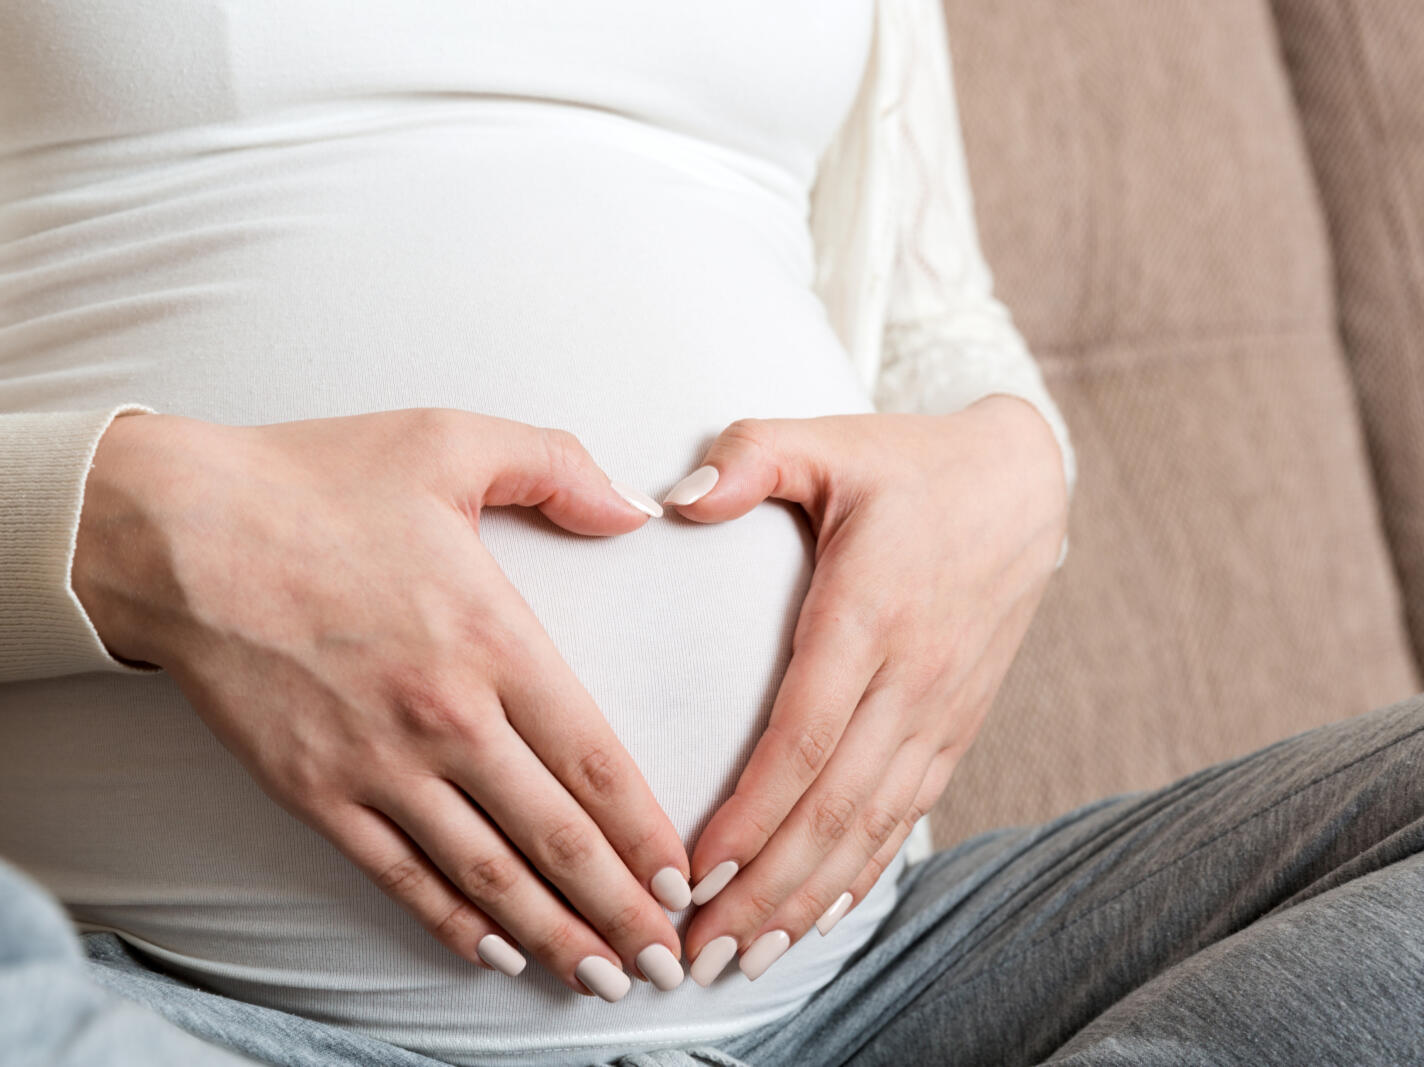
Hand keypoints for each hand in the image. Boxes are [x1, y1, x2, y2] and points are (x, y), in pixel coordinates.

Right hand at [72, 408, 691, 997]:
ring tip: (602, 981)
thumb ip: (557, 467)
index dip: (647, 834)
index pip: (596, 763)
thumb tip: (635, 509)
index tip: (683, 881)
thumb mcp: (449, 441)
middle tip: (667, 965)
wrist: (175, 530)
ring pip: (487, 876)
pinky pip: (399, 875)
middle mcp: (446, 718)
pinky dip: (452, 923)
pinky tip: (495, 954)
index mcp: (493, 640)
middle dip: (621, 912)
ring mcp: (377, 764)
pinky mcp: (314, 791)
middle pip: (556, 839)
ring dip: (553, 936)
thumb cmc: (313, 481)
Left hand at [666, 396, 1066, 982]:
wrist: (1022, 485)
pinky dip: (861, 874)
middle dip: (767, 889)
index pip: (805, 735)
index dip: (754, 812)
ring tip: (746, 957)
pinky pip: (907, 816)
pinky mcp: (955, 726)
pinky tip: (818, 919)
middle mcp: (912, 677)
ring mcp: (940, 710)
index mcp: (872, 611)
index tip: (695, 869)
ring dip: (808, 900)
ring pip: (872, 826)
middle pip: (835, 806)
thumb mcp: (827, 440)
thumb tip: (672, 498)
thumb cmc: (906, 465)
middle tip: (699, 952)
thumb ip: (749, 457)